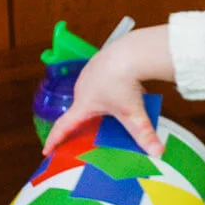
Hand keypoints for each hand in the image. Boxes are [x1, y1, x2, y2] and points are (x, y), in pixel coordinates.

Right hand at [42, 25, 174, 156]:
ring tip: (108, 112)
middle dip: (82, 122)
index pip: (64, 127)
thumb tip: (158, 153)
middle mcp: (81, 88)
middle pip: (79, 110)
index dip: (55, 140)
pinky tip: (120, 89)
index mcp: (83, 104)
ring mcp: (88, 73)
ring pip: (89, 94)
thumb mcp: (133, 113)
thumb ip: (144, 134)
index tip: (46, 150)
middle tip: (86, 133)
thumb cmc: (125, 83)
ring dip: (95, 104)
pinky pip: (98, 80)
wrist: (130, 51)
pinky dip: (105, 88)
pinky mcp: (98, 62)